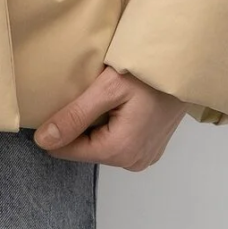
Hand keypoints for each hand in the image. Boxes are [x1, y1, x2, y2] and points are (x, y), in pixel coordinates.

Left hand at [33, 62, 188, 168]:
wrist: (184, 67)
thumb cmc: (148, 73)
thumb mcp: (107, 89)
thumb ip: (75, 116)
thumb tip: (43, 140)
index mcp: (120, 151)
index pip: (69, 151)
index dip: (55, 129)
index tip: (53, 105)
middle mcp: (133, 162)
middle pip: (86, 149)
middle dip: (78, 126)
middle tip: (84, 95)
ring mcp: (144, 157)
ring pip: (101, 146)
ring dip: (94, 126)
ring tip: (100, 99)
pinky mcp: (150, 149)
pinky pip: (118, 142)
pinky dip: (110, 126)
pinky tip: (115, 106)